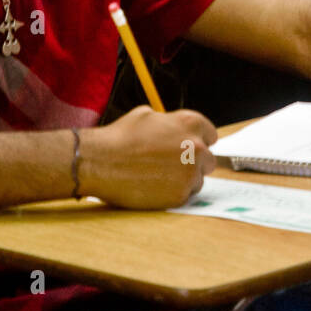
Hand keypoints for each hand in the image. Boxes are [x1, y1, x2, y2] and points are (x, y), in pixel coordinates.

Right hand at [79, 106, 215, 209]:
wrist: (100, 162)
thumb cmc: (120, 137)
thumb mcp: (147, 115)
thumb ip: (169, 122)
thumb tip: (175, 128)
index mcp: (190, 123)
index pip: (210, 135)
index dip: (196, 141)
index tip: (187, 148)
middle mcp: (196, 147)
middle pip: (208, 160)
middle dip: (193, 162)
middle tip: (170, 165)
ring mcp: (190, 173)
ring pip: (197, 179)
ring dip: (183, 179)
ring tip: (157, 176)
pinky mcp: (181, 195)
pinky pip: (185, 195)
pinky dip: (172, 193)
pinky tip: (153, 186)